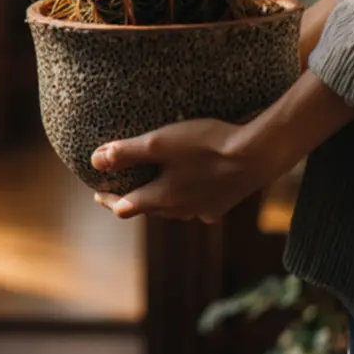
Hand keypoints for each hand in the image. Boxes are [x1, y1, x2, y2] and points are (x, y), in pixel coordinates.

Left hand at [89, 118, 275, 222]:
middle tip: (118, 194)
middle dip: (131, 201)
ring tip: (151, 191)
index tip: (96, 194)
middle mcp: (182, 211)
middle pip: (148, 210)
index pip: (124, 207)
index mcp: (163, 199)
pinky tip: (192, 191)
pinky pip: (197, 207)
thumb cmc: (206, 144)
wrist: (258, 154)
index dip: (108, 200)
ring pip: (173, 211)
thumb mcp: (160, 142)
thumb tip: (94, 161)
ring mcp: (204, 210)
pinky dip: (187, 200)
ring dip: (158, 202)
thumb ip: (126, 152)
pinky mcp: (223, 204)